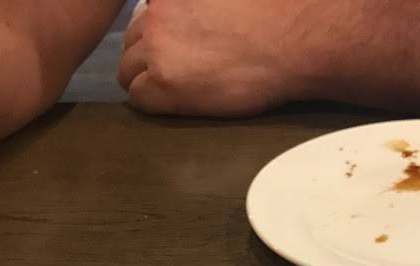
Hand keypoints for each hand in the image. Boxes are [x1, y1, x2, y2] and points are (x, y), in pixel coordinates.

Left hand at [118, 0, 317, 115]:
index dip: (157, 31)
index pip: (144, 14)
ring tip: (174, 89)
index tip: (174, 43)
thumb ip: (196, 5)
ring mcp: (157, 47)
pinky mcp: (163, 82)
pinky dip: (150, 102)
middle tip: (173, 69)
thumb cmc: (272, 15)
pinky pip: (137, 97)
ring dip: (145, 79)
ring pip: (127, 69)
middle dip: (146, 55)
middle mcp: (157, 13)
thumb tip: (194, 24)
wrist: (292, 41)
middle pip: (131, 40)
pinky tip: (174, 102)